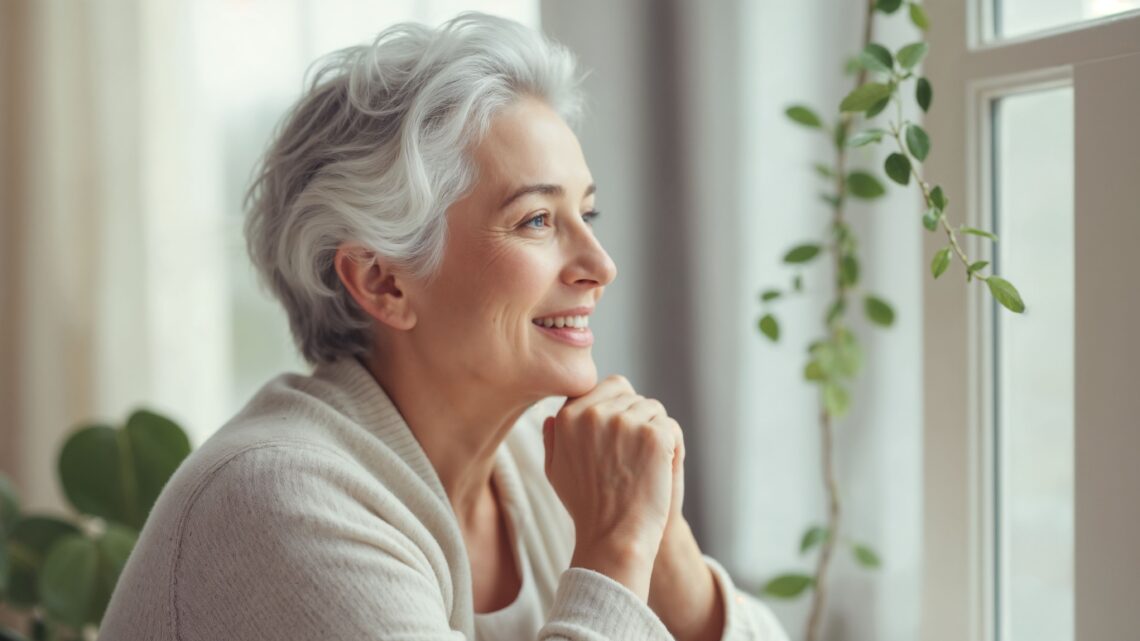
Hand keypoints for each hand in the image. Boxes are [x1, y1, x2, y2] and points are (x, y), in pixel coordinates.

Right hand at [542, 375, 682, 598]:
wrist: (614, 537)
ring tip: (642, 465)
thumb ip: (554, 437)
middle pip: (633, 396)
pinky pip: (670, 427)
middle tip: (632, 457)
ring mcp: (626, 423)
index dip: (619, 407)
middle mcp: (594, 414)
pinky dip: (670, 447)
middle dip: (637, 420)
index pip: (608, 386)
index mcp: (569, 416)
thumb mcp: (555, 470)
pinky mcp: (653, 437)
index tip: (621, 437)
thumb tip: (553, 415)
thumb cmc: (586, 507)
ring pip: (654, 410)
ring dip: (654, 432)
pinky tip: (656, 469)